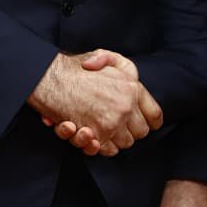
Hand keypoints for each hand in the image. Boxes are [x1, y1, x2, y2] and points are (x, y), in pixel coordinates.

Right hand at [28, 49, 160, 154]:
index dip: (150, 121)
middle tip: (116, 124)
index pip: (155, 114)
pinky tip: (90, 134)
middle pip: (141, 132)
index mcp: (132, 88)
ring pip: (125, 143)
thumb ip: (121, 65)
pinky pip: (108, 150)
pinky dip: (100, 146)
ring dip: (114, 139)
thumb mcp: (105, 56)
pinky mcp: (97, 134)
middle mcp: (126, 106)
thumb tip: (131, 79)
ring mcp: (113, 122)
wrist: (51, 78)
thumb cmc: (76, 68)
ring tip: (100, 128)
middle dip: (130, 131)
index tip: (143, 123)